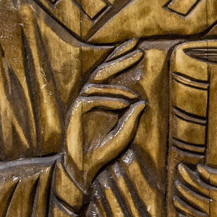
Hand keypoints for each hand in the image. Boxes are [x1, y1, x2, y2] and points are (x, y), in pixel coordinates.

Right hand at [62, 40, 145, 192]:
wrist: (84, 169)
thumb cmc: (104, 152)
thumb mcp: (124, 134)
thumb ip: (132, 119)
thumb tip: (141, 101)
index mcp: (101, 99)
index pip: (110, 74)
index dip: (122, 60)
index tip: (139, 50)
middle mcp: (90, 98)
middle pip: (102, 71)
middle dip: (119, 58)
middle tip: (137, 48)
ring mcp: (81, 104)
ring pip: (97, 86)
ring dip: (117, 90)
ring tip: (133, 97)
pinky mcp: (74, 112)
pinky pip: (91, 99)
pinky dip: (109, 101)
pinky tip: (123, 106)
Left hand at [172, 163, 216, 216]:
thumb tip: (199, 169)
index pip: (196, 184)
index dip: (186, 175)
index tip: (181, 167)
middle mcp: (215, 212)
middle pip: (191, 198)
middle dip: (182, 186)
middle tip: (177, 177)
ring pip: (191, 213)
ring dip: (181, 203)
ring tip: (176, 193)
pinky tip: (183, 215)